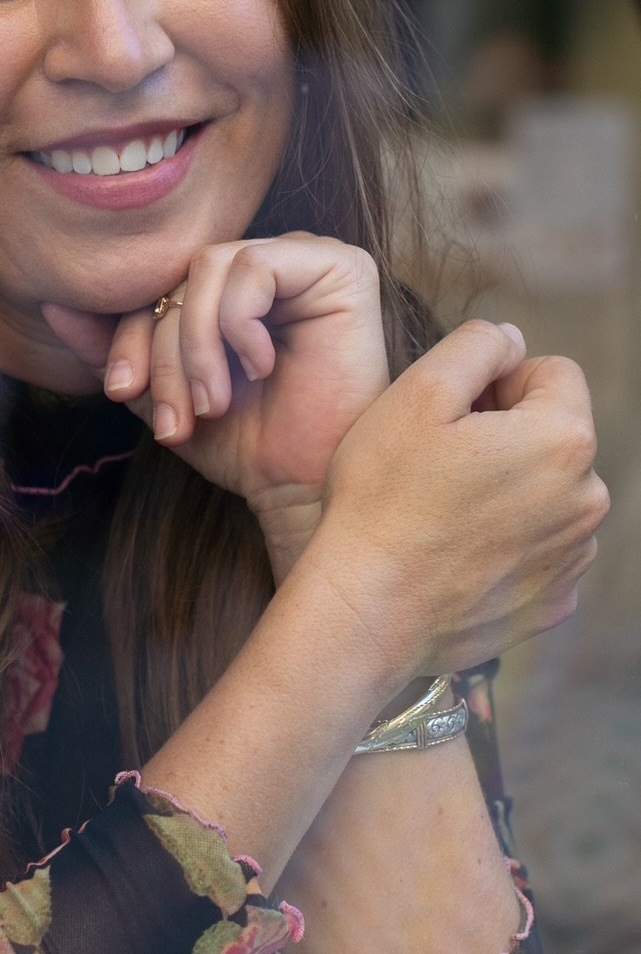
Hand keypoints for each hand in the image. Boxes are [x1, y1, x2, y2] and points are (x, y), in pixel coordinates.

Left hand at [42, 233, 389, 570]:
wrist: (298, 488)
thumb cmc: (241, 443)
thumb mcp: (159, 393)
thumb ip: (114, 348)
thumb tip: (53, 302)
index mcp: (230, 287)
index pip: (158, 285)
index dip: (128, 334)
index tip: (120, 392)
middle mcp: (269, 263)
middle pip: (180, 278)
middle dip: (164, 353)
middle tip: (173, 419)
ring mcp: (306, 259)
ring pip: (209, 268)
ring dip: (197, 346)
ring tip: (212, 404)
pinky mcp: (341, 267)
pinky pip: (254, 267)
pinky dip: (240, 325)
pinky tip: (263, 369)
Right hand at [308, 320, 608, 684]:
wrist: (367, 611)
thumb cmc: (383, 499)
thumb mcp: (416, 394)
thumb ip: (476, 347)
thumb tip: (510, 342)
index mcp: (563, 440)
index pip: (555, 374)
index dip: (498, 381)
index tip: (452, 413)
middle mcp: (586, 499)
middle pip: (553, 435)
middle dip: (506, 436)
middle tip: (438, 462)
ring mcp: (573, 557)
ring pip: (547, 493)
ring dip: (509, 490)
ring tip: (443, 511)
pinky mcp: (553, 602)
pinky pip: (539, 549)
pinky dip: (507, 544)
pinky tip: (456, 552)